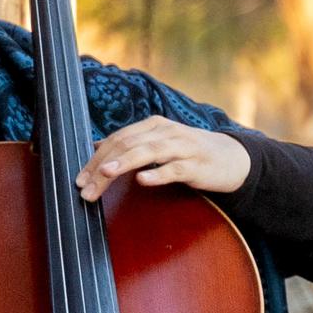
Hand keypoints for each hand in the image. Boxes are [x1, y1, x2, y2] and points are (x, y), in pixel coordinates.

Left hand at [77, 116, 250, 204]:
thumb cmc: (190, 153)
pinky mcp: (196, 165)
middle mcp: (166, 132)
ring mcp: (182, 147)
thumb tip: (95, 146)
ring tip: (105, 174)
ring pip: (148, 152)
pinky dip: (158, 174)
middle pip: (128, 146)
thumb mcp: (158, 144)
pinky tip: (143, 180)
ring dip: (124, 164)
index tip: (79, 178)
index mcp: (153, 126)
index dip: (95, 158)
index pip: (118, 139)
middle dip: (102, 166)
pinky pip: (175, 169)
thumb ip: (130, 144)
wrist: (232, 159)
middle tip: (84, 187)